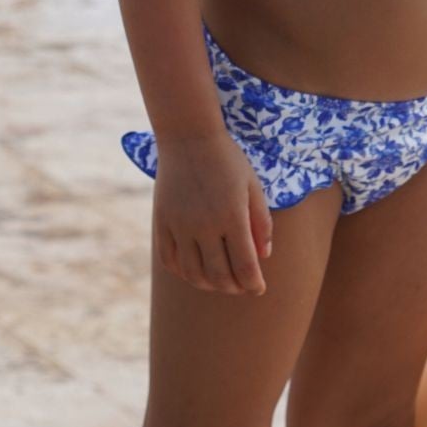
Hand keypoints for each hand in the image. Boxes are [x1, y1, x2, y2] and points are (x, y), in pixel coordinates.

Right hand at [151, 128, 272, 295]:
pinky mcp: (162, 222)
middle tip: (242, 286)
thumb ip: (261, 222)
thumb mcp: (253, 186)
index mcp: (232, 216)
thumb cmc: (228, 160)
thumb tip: (264, 256)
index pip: (244, 266)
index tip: (259, 289)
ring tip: (221, 282)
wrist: (189, 137)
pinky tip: (195, 271)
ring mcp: (180, 225)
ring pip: (193, 273)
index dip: (253, 284)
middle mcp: (204, 225)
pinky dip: (184, 273)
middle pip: (219, 275)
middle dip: (234, 287)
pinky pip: (170, 260)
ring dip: (209, 285)